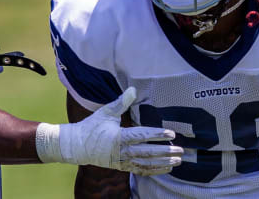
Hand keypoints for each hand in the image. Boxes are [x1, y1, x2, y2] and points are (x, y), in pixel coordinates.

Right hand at [36, 87, 182, 175]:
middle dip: (166, 152)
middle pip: (148, 153)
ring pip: (147, 164)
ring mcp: (123, 161)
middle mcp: (123, 151)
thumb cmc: (92, 127)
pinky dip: (155, 170)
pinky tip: (167, 168)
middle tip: (181, 150)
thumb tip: (133, 89)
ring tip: (178, 161)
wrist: (78, 146)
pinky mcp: (123, 167)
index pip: (143, 136)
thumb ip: (121, 102)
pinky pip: (142, 171)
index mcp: (119, 136)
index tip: (171, 134)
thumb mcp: (106, 113)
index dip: (158, 135)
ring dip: (163, 163)